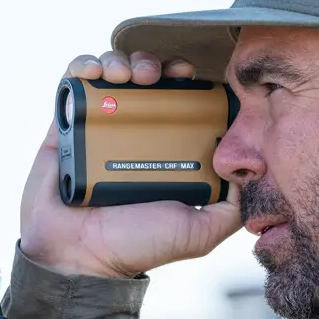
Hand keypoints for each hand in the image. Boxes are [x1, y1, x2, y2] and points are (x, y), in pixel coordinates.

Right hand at [19, 51, 242, 277]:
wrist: (78, 258)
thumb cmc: (135, 247)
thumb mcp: (199, 232)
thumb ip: (231, 209)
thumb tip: (252, 173)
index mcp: (164, 151)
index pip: (180, 100)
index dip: (186, 80)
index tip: (190, 76)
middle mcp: (133, 135)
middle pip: (146, 78)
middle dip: (153, 63)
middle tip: (155, 74)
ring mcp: (99, 128)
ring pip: (112, 74)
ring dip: (121, 61)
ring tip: (125, 76)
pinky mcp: (66, 126)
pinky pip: (74, 84)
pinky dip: (84, 67)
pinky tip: (96, 73)